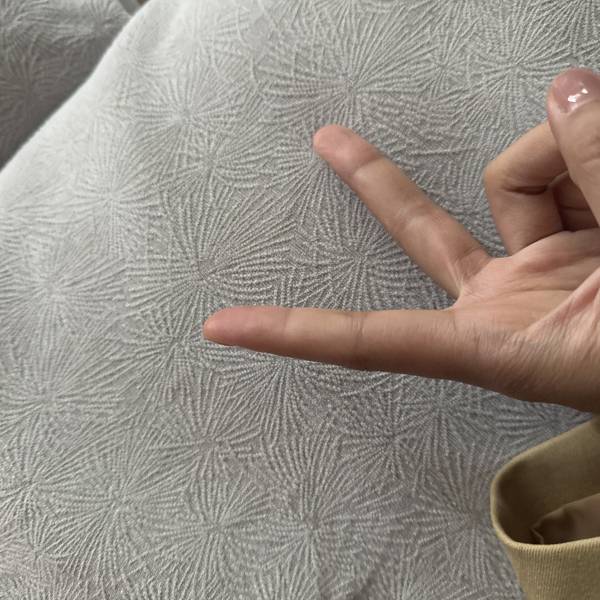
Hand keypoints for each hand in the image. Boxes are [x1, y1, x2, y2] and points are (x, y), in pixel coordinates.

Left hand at [203, 68, 599, 411]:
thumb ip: (597, 182)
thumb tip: (565, 91)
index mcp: (495, 347)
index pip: (369, 342)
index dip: (294, 334)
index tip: (221, 330)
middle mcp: (500, 304)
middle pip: (417, 228)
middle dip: (375, 181)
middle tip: (325, 142)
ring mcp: (531, 264)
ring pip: (522, 169)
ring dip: (583, 163)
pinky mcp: (564, 233)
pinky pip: (565, 161)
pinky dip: (595, 165)